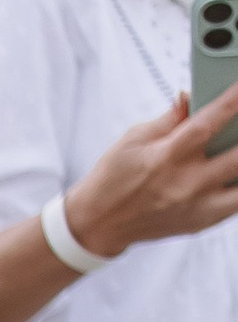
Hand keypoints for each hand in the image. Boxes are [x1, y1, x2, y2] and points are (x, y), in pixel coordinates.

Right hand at [58, 92, 237, 254]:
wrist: (98, 225)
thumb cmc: (112, 179)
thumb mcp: (133, 139)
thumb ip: (168, 119)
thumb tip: (190, 97)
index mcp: (167, 157)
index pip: (208, 123)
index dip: (233, 102)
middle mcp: (186, 183)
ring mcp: (196, 206)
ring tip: (237, 148)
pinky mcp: (200, 222)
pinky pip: (236, 205)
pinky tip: (236, 172)